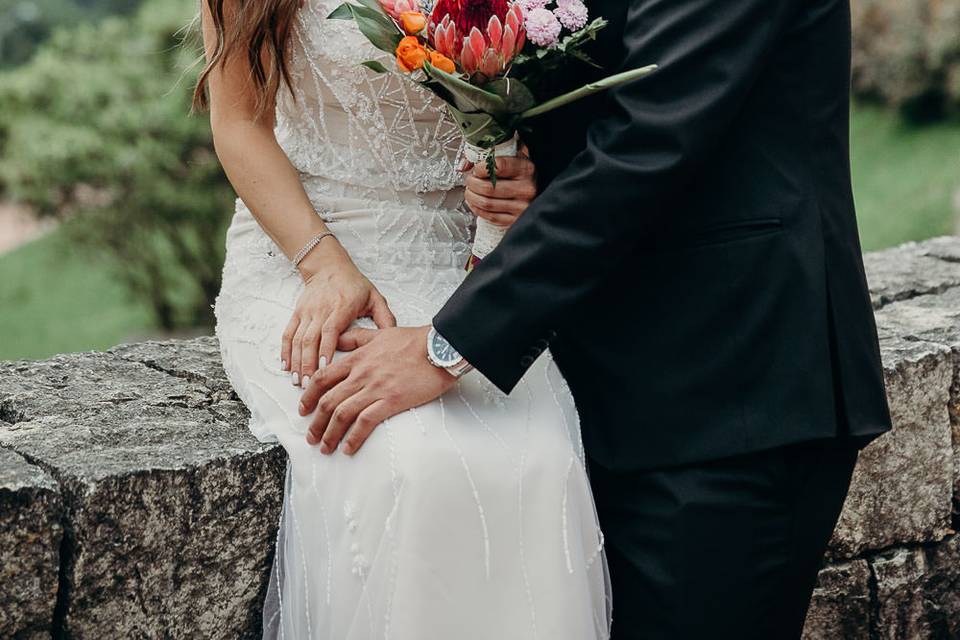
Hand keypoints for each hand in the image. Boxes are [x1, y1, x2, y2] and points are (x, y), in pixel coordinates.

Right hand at [282, 240, 395, 386]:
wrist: (329, 266)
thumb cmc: (354, 284)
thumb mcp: (374, 297)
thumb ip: (385, 318)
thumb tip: (394, 339)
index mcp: (342, 307)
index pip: (330, 330)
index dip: (325, 350)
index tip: (324, 370)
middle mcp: (322, 310)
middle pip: (311, 340)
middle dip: (308, 364)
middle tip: (308, 386)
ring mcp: (307, 312)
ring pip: (298, 339)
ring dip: (296, 362)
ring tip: (297, 381)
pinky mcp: (297, 313)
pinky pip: (289, 333)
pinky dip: (285, 350)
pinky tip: (286, 366)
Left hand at [297, 326, 455, 454]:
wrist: (439, 347)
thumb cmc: (414, 341)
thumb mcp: (379, 333)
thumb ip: (356, 338)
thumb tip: (337, 339)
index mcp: (357, 359)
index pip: (322, 379)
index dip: (308, 396)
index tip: (303, 409)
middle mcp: (361, 375)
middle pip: (328, 401)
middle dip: (315, 423)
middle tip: (311, 437)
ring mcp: (375, 388)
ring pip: (342, 414)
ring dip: (330, 434)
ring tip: (325, 447)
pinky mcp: (391, 401)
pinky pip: (366, 422)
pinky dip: (354, 438)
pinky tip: (348, 448)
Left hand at [463, 144, 537, 226]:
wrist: (537, 192)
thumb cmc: (519, 174)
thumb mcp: (510, 157)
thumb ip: (487, 156)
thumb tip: (464, 166)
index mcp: (526, 169)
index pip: (498, 166)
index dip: (481, 167)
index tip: (477, 168)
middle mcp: (526, 189)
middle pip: (488, 188)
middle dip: (472, 183)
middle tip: (469, 179)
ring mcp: (522, 207)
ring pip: (486, 203)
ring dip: (471, 196)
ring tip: (471, 190)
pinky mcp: (515, 220)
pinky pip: (489, 216)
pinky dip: (476, 208)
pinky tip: (475, 201)